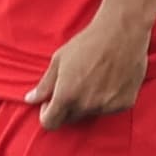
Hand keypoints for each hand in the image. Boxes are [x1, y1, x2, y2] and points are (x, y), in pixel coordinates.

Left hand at [27, 6, 150, 129]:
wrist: (122, 32)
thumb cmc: (88, 43)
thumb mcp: (59, 60)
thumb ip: (45, 84)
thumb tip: (30, 99)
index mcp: (67, 96)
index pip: (50, 122)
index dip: (46, 113)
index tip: (50, 101)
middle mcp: (87, 105)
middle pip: (70, 119)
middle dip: (66, 107)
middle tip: (73, 85)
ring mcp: (107, 106)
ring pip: (90, 113)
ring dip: (87, 102)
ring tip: (93, 78)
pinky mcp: (125, 103)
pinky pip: (110, 108)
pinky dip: (107, 99)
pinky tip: (109, 80)